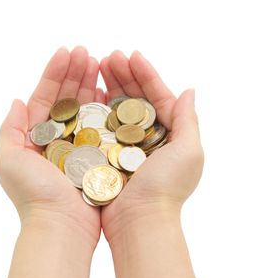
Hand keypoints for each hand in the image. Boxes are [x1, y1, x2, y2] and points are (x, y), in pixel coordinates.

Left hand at [0, 46, 104, 247]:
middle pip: (67, 98)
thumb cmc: (33, 194)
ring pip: (85, 108)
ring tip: (100, 61)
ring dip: (91, 83)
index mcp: (35, 136)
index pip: (46, 97)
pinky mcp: (97, 155)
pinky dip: (105, 106)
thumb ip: (10, 129)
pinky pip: (101, 126)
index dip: (54, 73)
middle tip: (87, 52)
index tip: (66, 52)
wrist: (62, 227)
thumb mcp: (9, 159)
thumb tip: (17, 100)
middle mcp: (57, 138)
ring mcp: (79, 146)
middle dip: (75, 72)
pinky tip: (109, 90)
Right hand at [99, 50, 204, 243]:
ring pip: (116, 109)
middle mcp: (147, 137)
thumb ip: (188, 120)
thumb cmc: (166, 188)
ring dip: (108, 86)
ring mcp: (125, 146)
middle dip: (123, 75)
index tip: (132, 55)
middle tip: (109, 56)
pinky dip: (95, 108)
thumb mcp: (188, 151)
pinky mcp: (106, 155)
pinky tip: (88, 93)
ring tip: (96, 66)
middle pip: (135, 98)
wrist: (139, 222)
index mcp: (169, 133)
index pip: (158, 95)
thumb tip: (189, 90)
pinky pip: (101, 126)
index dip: (146, 74)